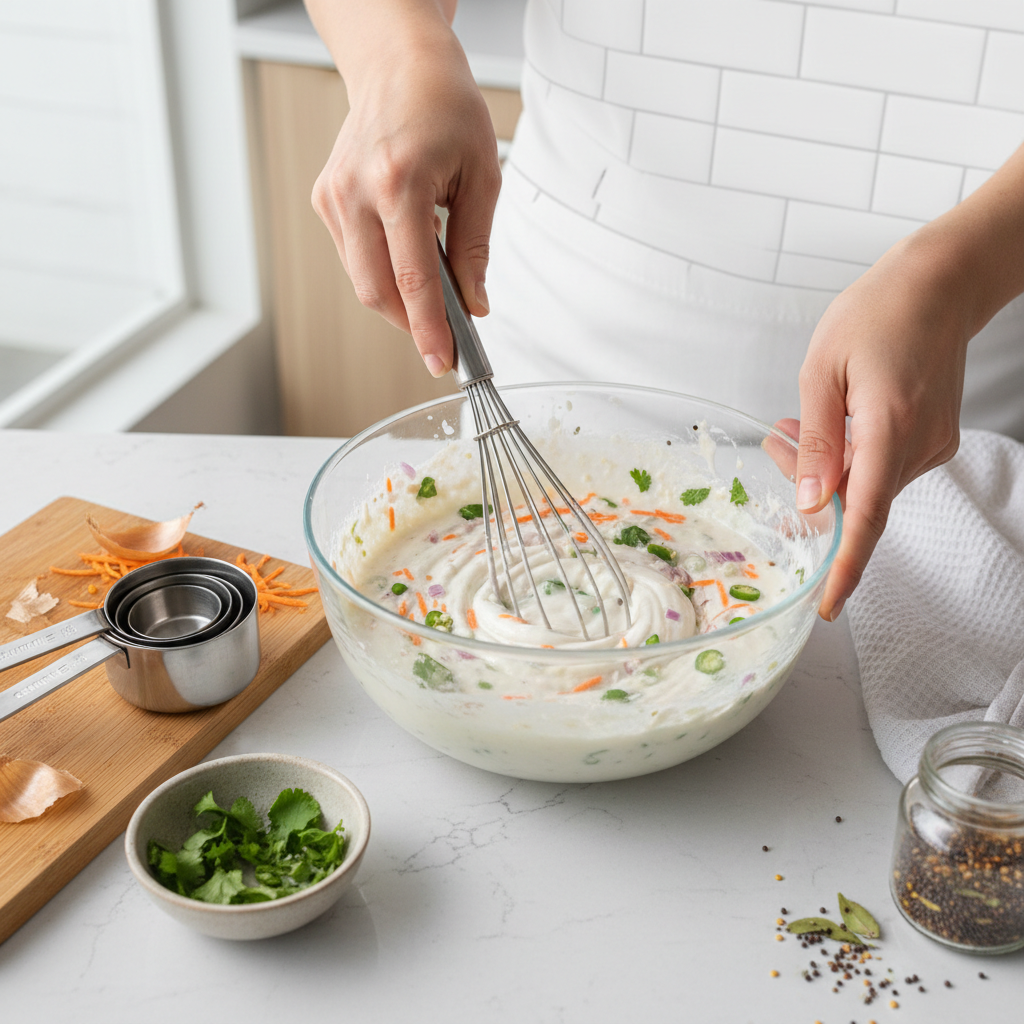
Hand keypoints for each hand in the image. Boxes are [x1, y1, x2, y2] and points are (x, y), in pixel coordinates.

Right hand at [311, 25, 501, 375]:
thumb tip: (474, 302)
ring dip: (399, 299)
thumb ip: (475, 246)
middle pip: (377, 291)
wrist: (398, 65)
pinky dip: (383, 273)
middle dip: (412, 324)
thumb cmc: (444, 108)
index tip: (442, 362)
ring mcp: (333, 197)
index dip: (429, 330)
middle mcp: (355, 191)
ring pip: (363, 281)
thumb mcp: (482, 176)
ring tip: (433, 288)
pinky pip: (354, 259)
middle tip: (446, 335)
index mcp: (398, 182)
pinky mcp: (325, 200)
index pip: (412, 279)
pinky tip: (407, 256)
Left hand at [785, 235, 970, 620]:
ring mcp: (932, 445)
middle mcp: (919, 446)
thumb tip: (814, 503)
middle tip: (778, 441)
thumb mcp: (824, 370)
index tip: (827, 606)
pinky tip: (831, 423)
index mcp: (889, 427)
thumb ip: (816, 441)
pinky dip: (850, 457)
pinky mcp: (933, 439)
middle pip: (857, 501)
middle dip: (811, 489)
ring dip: (827, 469)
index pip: (867, 517)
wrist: (940, 284)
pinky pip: (883, 466)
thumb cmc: (877, 313)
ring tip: (797, 423)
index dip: (845, 567)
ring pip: (868, 485)